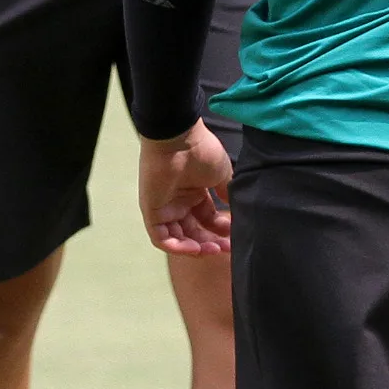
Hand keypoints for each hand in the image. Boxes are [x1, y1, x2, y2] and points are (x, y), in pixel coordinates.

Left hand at [139, 120, 233, 255]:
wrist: (179, 139)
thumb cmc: (201, 152)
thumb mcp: (222, 174)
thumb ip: (227, 193)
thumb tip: (237, 209)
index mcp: (194, 192)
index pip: (206, 219)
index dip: (220, 230)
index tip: (234, 237)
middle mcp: (178, 201)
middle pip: (194, 231)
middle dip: (210, 242)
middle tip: (226, 248)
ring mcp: (164, 207)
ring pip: (178, 237)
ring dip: (195, 247)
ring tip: (213, 249)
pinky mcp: (151, 211)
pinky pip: (161, 237)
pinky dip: (177, 247)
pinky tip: (195, 248)